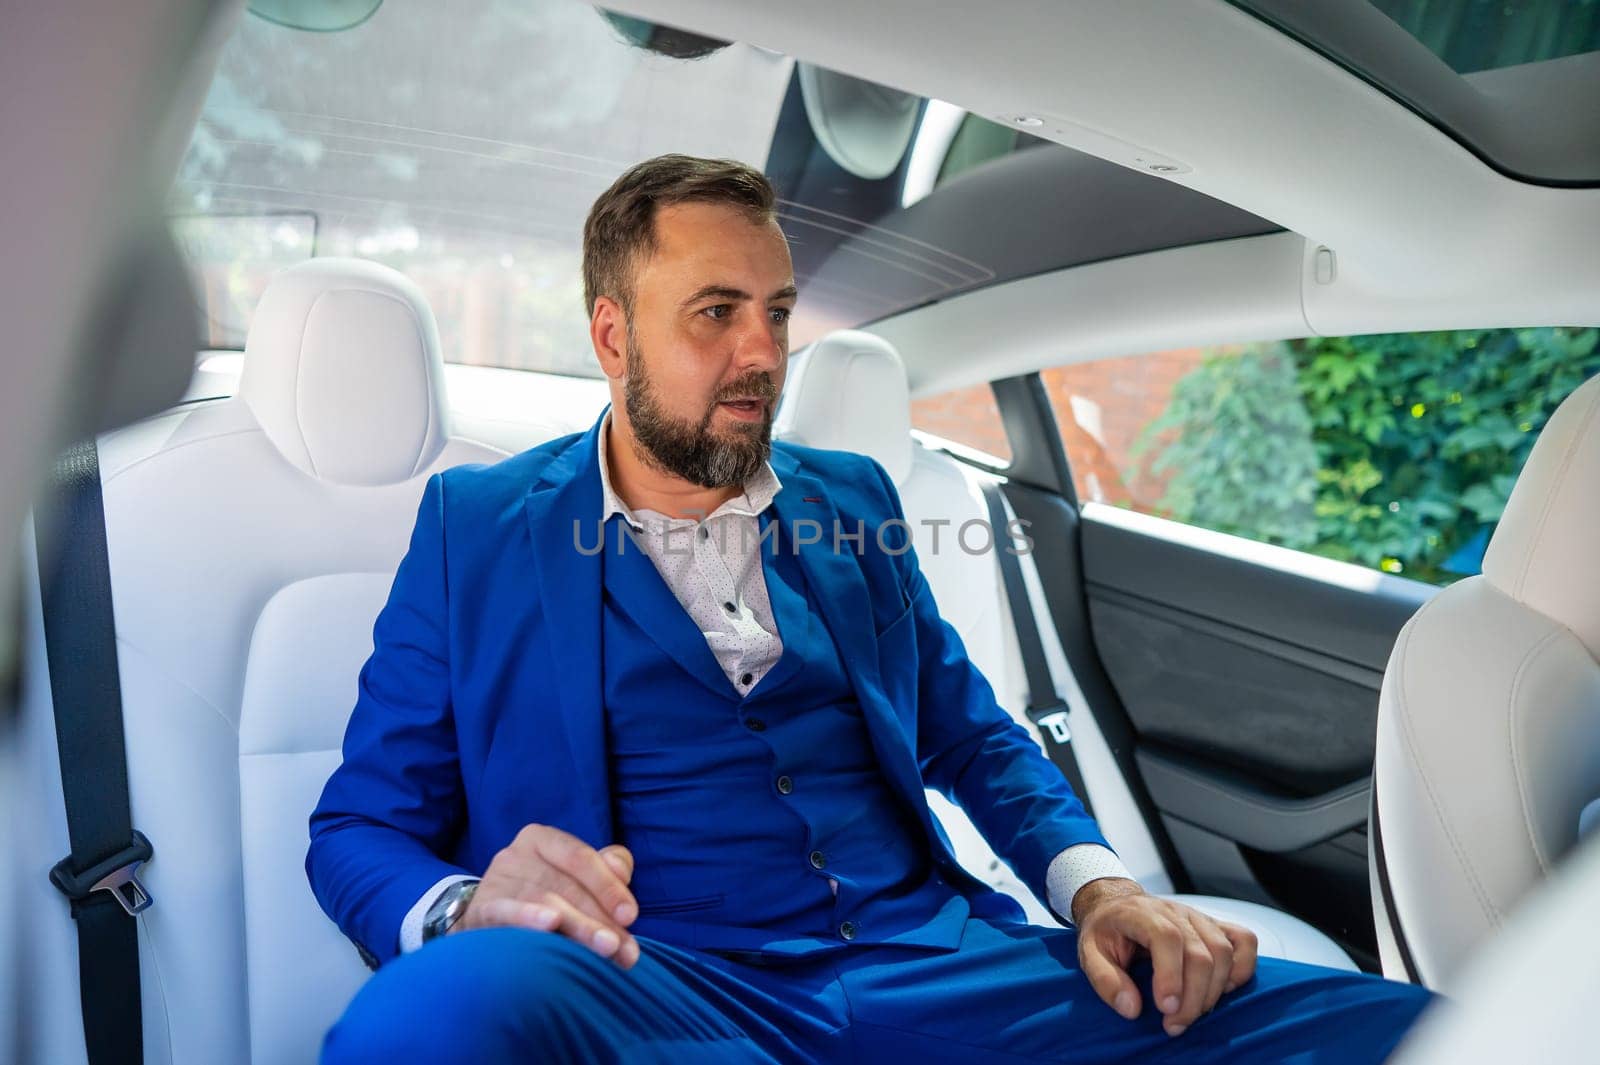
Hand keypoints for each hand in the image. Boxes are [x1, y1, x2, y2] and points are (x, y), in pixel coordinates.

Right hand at [454, 824, 640, 968]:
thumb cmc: (543, 896)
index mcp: (543, 839)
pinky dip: (529, 917)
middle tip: (625, 949)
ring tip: (606, 948)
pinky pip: (506, 912)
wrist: (487, 921)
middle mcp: (516, 854)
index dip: (609, 885)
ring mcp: (496, 881)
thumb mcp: (575, 878)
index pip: (581, 857)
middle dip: (601, 918)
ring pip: (546, 902)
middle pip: (567, 886)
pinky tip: (550, 924)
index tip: (631, 916)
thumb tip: (621, 870)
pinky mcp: (480, 909)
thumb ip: (605, 869)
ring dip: (580, 927)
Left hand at [1072, 879, 1257, 1036]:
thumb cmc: (1105, 932)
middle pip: (1201, 952)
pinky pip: (1244, 941)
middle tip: (1174, 1025)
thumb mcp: (1088, 953)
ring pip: (1224, 951)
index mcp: (1141, 913)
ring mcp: (1198, 917)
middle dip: (1193, 997)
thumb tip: (1131, 1008)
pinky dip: (1242, 968)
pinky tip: (1223, 989)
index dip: (1171, 975)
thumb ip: (1105, 981)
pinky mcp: (1214, 925)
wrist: (1116, 906)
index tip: (1166, 1009)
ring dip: (1214, 991)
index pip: (1167, 937)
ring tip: (1191, 1014)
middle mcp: (1175, 911)